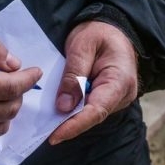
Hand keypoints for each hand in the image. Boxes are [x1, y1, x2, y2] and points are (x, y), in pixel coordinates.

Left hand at [49, 21, 137, 144]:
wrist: (110, 28)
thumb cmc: (98, 33)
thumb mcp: (82, 46)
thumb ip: (73, 75)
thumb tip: (63, 107)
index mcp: (120, 80)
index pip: (97, 110)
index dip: (75, 125)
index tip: (55, 136)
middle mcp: (123, 94)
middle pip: (93, 116)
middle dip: (68, 123)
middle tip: (42, 128)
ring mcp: (117, 99)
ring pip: (90, 114)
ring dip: (69, 116)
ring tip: (47, 119)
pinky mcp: (107, 99)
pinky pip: (89, 108)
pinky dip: (73, 109)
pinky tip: (58, 109)